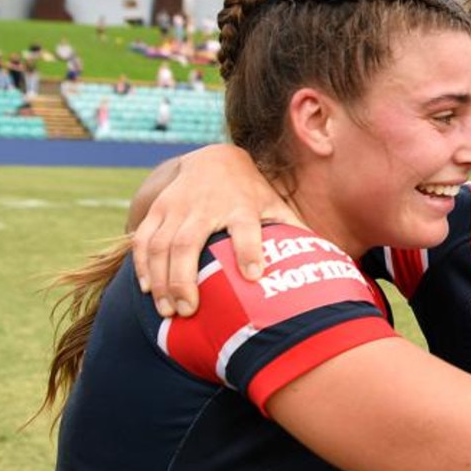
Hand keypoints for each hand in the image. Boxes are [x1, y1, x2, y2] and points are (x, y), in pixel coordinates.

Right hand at [131, 145, 294, 316]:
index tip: (254, 276)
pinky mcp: (158, 209)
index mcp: (242, 206)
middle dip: (186, 278)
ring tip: (169, 310)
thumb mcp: (274, 205)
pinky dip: (142, 264)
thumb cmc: (251, 193)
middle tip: (189, 311)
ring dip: (162, 280)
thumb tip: (328, 260)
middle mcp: (206, 206)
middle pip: (190, 242)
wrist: (213, 159)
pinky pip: (143, 238)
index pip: (246, 227)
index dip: (250, 249)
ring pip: (161, 245)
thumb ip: (293, 232)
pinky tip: (147, 288)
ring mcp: (178, 207)